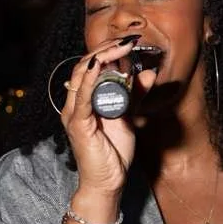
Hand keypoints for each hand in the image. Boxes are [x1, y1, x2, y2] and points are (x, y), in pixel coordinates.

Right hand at [61, 37, 156, 196]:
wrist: (108, 182)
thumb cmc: (113, 152)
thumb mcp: (129, 117)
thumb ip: (136, 95)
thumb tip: (149, 73)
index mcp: (85, 99)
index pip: (91, 65)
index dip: (108, 50)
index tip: (129, 42)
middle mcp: (75, 103)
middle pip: (84, 65)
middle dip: (107, 49)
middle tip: (128, 40)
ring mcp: (74, 113)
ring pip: (81, 75)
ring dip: (102, 57)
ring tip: (121, 47)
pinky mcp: (78, 124)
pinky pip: (82, 97)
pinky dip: (90, 79)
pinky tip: (99, 66)